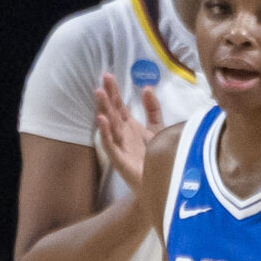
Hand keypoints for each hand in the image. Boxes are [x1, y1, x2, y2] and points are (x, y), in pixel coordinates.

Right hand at [93, 73, 163, 191]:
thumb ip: (152, 109)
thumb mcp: (158, 129)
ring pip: (110, 125)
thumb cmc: (157, 159)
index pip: (119, 105)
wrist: (161, 185)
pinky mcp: (120, 161)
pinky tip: (101, 120)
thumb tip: (147, 87)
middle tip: (103, 77)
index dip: (114, 91)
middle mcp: (123, 135)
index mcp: (130, 127)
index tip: (107, 74)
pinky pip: (111, 145)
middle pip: (113, 111)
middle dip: (108, 95)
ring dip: (104, 108)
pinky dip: (105, 132)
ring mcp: (120, 148)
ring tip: (98, 93)